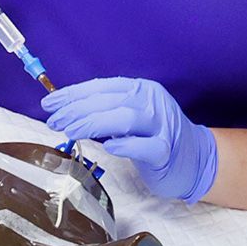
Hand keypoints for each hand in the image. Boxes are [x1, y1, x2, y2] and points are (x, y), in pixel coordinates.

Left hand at [42, 77, 219, 202]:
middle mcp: (153, 102)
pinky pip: (144, 146)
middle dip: (77, 109)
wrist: (196, 158)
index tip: (50, 103)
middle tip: (54, 120)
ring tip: (70, 131)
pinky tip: (107, 147)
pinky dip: (124, 145)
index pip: (102, 86)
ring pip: (125, 118)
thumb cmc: (156, 137)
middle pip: (110, 100)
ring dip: (93, 123)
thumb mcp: (133, 115)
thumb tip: (67, 111)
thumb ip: (107, 110)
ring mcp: (162, 126)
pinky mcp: (166, 151)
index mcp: (142, 89)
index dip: (73, 94)